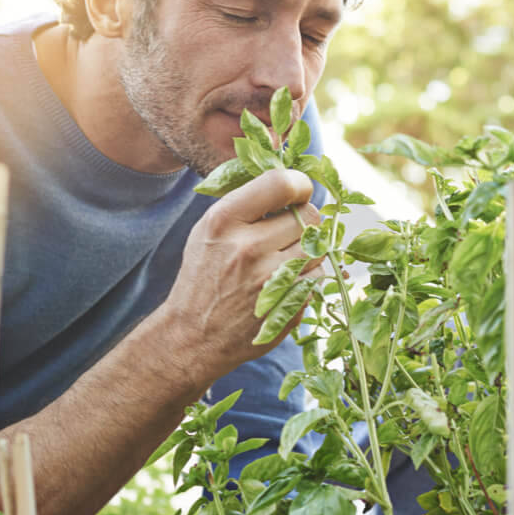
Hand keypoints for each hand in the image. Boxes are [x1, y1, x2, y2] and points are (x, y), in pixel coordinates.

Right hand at [161, 168, 320, 387]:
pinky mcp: (288, 307)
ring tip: (283, 257)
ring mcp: (272, 281)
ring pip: (319, 248)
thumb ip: (246, 203)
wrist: (194, 335)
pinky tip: (284, 282)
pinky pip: (318, 277)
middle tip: (289, 229)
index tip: (298, 191)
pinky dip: (306, 277)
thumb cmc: (204, 275)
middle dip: (304, 219)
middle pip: (310, 216)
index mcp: (224, 222)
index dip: (299, 184)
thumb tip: (290, 180)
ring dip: (307, 249)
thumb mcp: (209, 229)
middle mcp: (248, 249)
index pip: (280, 183)